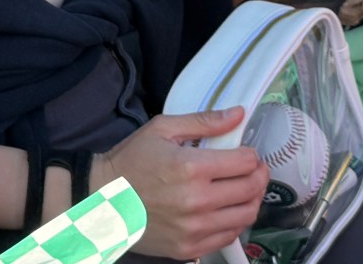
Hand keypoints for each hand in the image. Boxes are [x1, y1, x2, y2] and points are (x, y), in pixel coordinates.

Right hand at [94, 108, 267, 260]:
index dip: (251, 155)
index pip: (245, 162)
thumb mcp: (162, 130)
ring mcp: (194, 228)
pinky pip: (229, 237)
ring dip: (252, 199)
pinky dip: (235, 222)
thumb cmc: (130, 162)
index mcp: (190, 167)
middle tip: (253, 169)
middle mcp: (196, 201)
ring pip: (246, 215)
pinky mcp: (190, 248)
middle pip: (251, 189)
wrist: (104, 200)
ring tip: (244, 189)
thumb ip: (203, 122)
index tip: (246, 153)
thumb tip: (237, 114)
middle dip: (258, 175)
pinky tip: (228, 209)